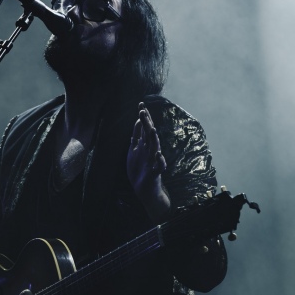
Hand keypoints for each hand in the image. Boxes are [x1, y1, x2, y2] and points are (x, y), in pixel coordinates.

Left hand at [127, 103, 170, 222]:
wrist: (145, 190)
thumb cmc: (140, 170)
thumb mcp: (134, 151)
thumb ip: (137, 136)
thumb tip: (138, 120)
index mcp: (145, 145)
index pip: (145, 128)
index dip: (144, 117)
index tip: (141, 104)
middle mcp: (151, 151)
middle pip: (149, 134)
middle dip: (146, 123)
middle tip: (143, 111)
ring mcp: (154, 161)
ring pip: (155, 148)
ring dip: (154, 138)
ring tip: (151, 128)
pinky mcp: (155, 173)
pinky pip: (160, 166)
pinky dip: (160, 161)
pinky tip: (159, 155)